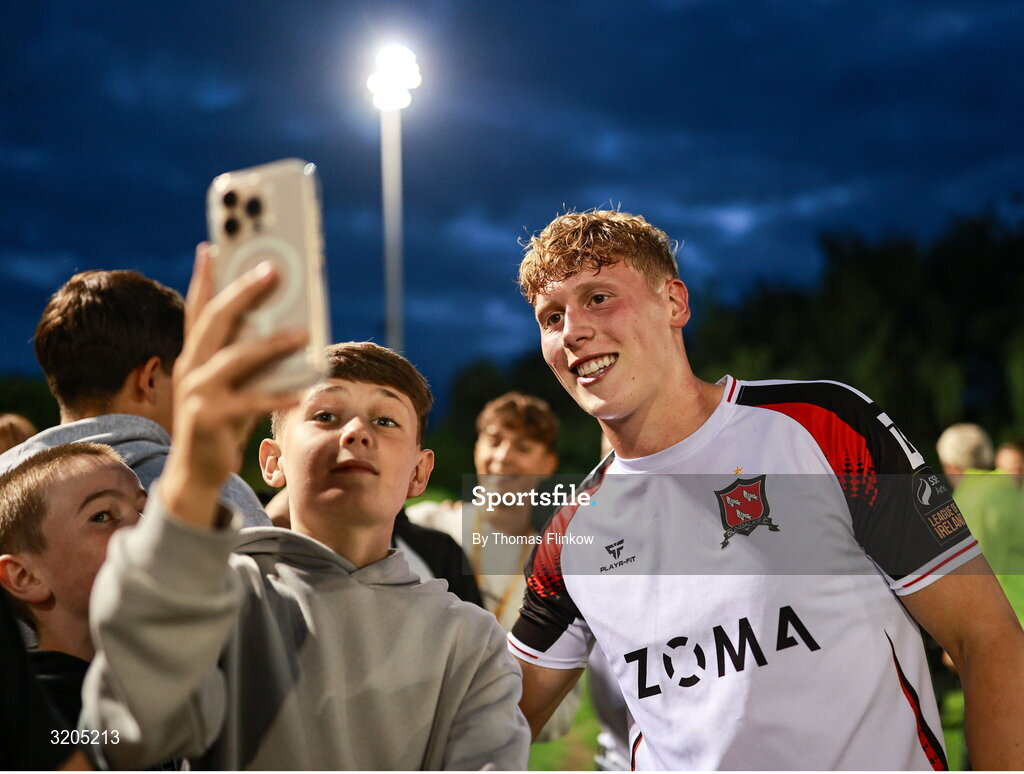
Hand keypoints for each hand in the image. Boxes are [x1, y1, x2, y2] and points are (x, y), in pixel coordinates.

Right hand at [162, 243, 307, 527]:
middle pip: (215, 321)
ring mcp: (196, 393)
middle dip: (243, 292)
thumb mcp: (233, 383)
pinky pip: (250, 403)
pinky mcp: (209, 419)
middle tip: (272, 269)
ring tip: (302, 332)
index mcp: (194, 355)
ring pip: (235, 359)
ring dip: (270, 344)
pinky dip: (277, 396)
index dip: (203, 277)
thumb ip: (249, 355)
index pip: (198, 308)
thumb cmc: (222, 421)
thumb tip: (286, 324)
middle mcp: (189, 368)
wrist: (196, 473)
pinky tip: (302, 391)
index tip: (211, 245)